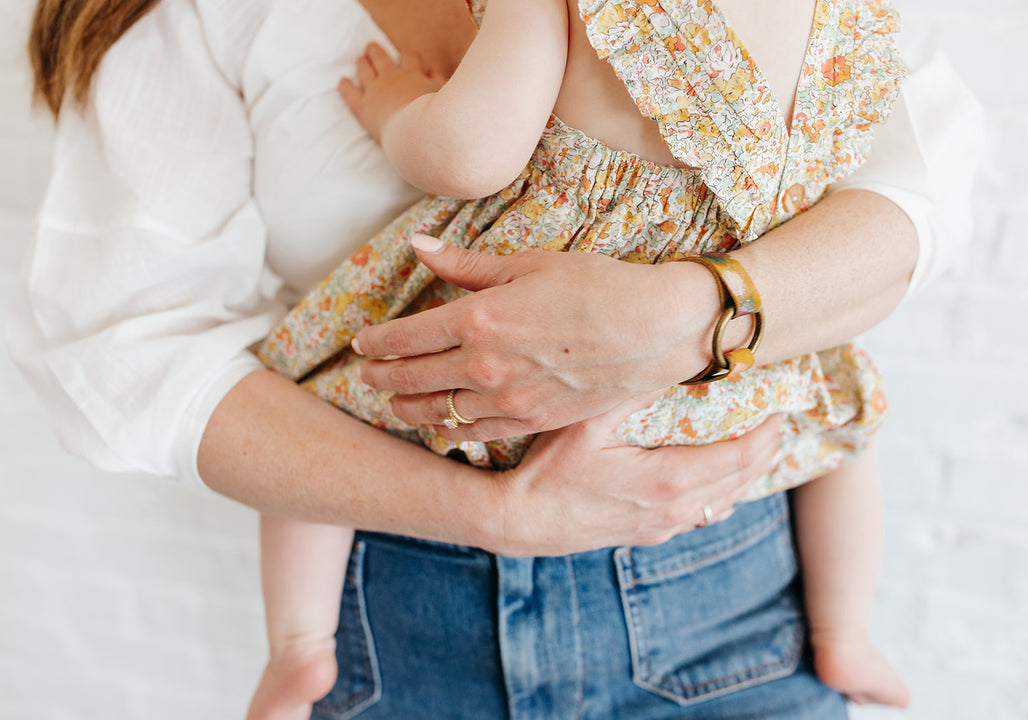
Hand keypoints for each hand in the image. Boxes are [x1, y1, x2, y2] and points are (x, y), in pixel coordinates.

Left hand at [338, 43, 446, 142]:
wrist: (419, 132)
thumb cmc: (436, 116)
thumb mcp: (442, 94)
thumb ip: (438, 80)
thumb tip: (432, 70)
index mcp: (412, 74)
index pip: (409, 57)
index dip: (407, 55)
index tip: (405, 55)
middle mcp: (391, 78)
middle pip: (381, 58)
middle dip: (376, 52)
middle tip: (371, 48)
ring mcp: (375, 91)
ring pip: (365, 71)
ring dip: (362, 63)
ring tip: (360, 60)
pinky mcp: (363, 107)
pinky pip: (350, 94)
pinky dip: (345, 87)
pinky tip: (342, 82)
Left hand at [351, 236, 724, 441]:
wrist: (655, 329)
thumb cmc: (597, 286)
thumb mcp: (528, 265)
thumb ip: (466, 265)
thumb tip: (419, 246)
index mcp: (477, 319)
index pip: (405, 337)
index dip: (376, 343)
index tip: (363, 344)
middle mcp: (484, 366)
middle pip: (411, 379)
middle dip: (381, 378)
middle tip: (366, 377)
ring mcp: (508, 400)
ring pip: (438, 413)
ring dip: (409, 409)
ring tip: (395, 405)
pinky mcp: (533, 421)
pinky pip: (476, 433)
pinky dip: (450, 430)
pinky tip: (442, 426)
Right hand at [486, 403, 785, 556]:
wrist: (521, 521)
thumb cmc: (550, 470)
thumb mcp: (587, 422)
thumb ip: (631, 391)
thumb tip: (668, 357)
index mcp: (670, 477)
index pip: (741, 458)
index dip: (768, 435)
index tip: (782, 412)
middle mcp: (675, 507)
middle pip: (741, 481)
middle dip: (766, 452)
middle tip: (779, 426)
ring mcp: (663, 525)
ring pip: (723, 503)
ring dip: (746, 476)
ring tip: (758, 450)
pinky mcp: (648, 534)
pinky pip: (700, 516)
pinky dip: (720, 496)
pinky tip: (717, 483)